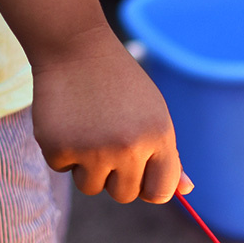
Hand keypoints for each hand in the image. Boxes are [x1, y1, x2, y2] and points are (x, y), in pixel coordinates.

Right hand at [30, 26, 192, 203]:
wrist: (75, 47)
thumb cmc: (121, 84)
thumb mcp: (154, 114)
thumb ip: (169, 156)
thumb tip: (186, 190)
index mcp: (158, 137)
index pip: (160, 192)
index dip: (149, 188)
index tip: (140, 177)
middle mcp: (128, 147)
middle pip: (124, 195)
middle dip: (115, 176)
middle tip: (108, 140)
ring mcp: (92, 149)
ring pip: (91, 187)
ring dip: (87, 167)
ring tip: (88, 130)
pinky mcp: (58, 146)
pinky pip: (62, 169)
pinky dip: (62, 150)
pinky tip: (68, 121)